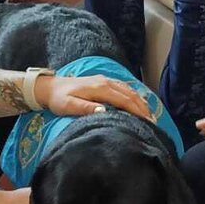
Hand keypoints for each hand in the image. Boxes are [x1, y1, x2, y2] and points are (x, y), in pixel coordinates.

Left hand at [37, 74, 152, 120]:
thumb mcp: (68, 105)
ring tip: (150, 116)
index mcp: (100, 88)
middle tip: (153, 122)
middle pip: (130, 94)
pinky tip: (139, 104)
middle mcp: (106, 82)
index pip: (124, 99)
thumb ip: (85, 108)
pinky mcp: (104, 81)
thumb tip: (103, 111)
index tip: (147, 122)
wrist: (51, 87)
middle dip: (143, 108)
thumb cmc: (59, 99)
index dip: (137, 111)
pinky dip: (135, 97)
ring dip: (141, 102)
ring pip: (129, 90)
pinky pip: (125, 88)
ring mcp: (106, 80)